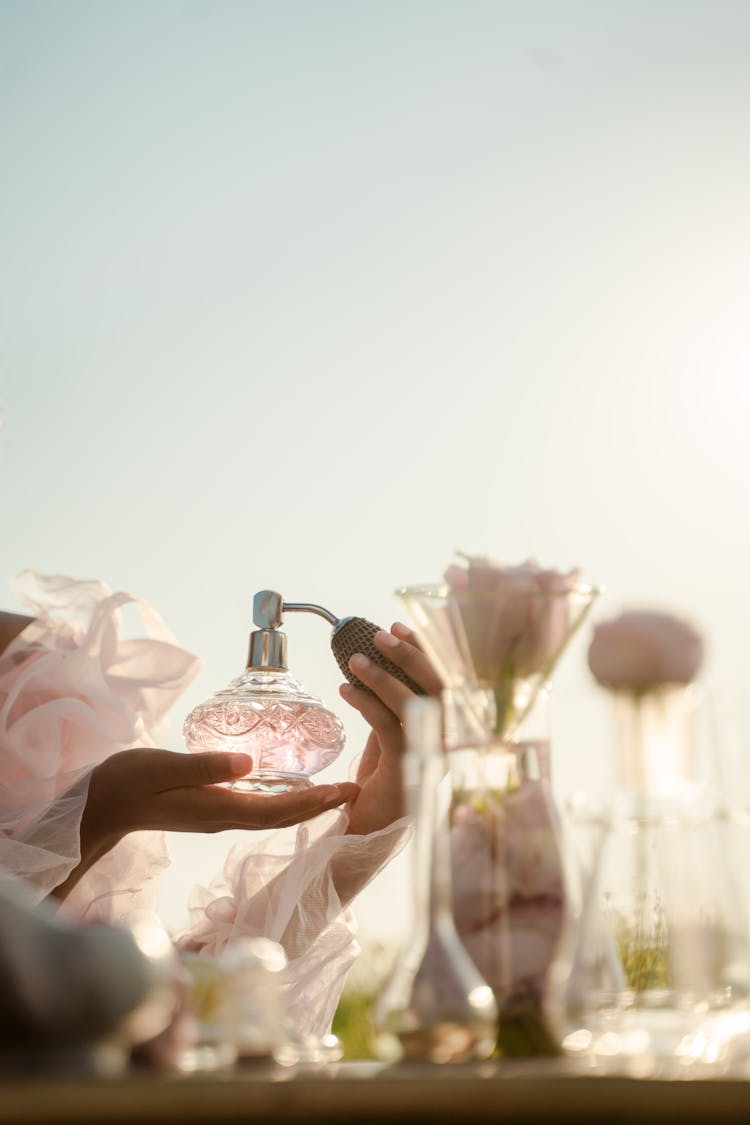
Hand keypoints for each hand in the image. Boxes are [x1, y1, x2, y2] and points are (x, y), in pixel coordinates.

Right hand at [52, 749, 358, 899]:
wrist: (102, 806)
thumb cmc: (129, 781)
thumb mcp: (164, 766)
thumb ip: (205, 766)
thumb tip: (250, 764)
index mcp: (219, 809)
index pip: (278, 810)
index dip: (315, 802)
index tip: (346, 792)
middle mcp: (226, 818)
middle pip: (284, 817)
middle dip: (322, 805)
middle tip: (356, 791)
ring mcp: (219, 816)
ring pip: (274, 815)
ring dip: (307, 805)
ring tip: (336, 792)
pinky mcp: (213, 809)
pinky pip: (260, 809)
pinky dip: (284, 801)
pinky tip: (293, 789)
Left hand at [339, 621, 442, 836]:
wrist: (367, 832)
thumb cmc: (380, 787)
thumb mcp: (391, 740)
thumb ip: (395, 710)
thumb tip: (379, 668)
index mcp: (447, 730)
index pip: (447, 680)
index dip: (426, 650)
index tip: (401, 627)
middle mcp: (446, 741)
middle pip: (440, 686)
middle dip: (410, 654)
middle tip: (381, 634)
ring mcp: (430, 755)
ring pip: (414, 703)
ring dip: (383, 676)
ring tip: (355, 660)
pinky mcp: (406, 768)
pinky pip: (387, 725)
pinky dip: (365, 702)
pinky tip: (345, 690)